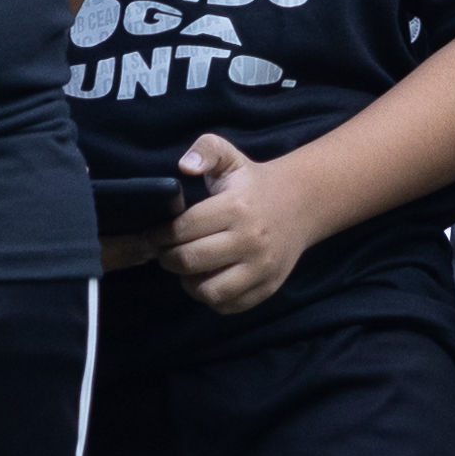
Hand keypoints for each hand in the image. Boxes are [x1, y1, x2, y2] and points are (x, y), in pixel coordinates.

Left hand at [164, 131, 328, 314]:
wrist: (301, 203)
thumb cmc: (253, 182)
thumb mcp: (230, 156)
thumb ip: (205, 150)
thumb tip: (185, 167)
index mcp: (236, 207)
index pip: (183, 230)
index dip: (160, 235)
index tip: (153, 235)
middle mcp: (250, 240)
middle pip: (191, 261)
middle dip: (168, 258)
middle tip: (164, 252)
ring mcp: (262, 267)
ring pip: (209, 291)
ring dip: (189, 282)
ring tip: (187, 269)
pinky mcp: (269, 286)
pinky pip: (229, 306)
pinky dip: (212, 297)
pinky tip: (208, 278)